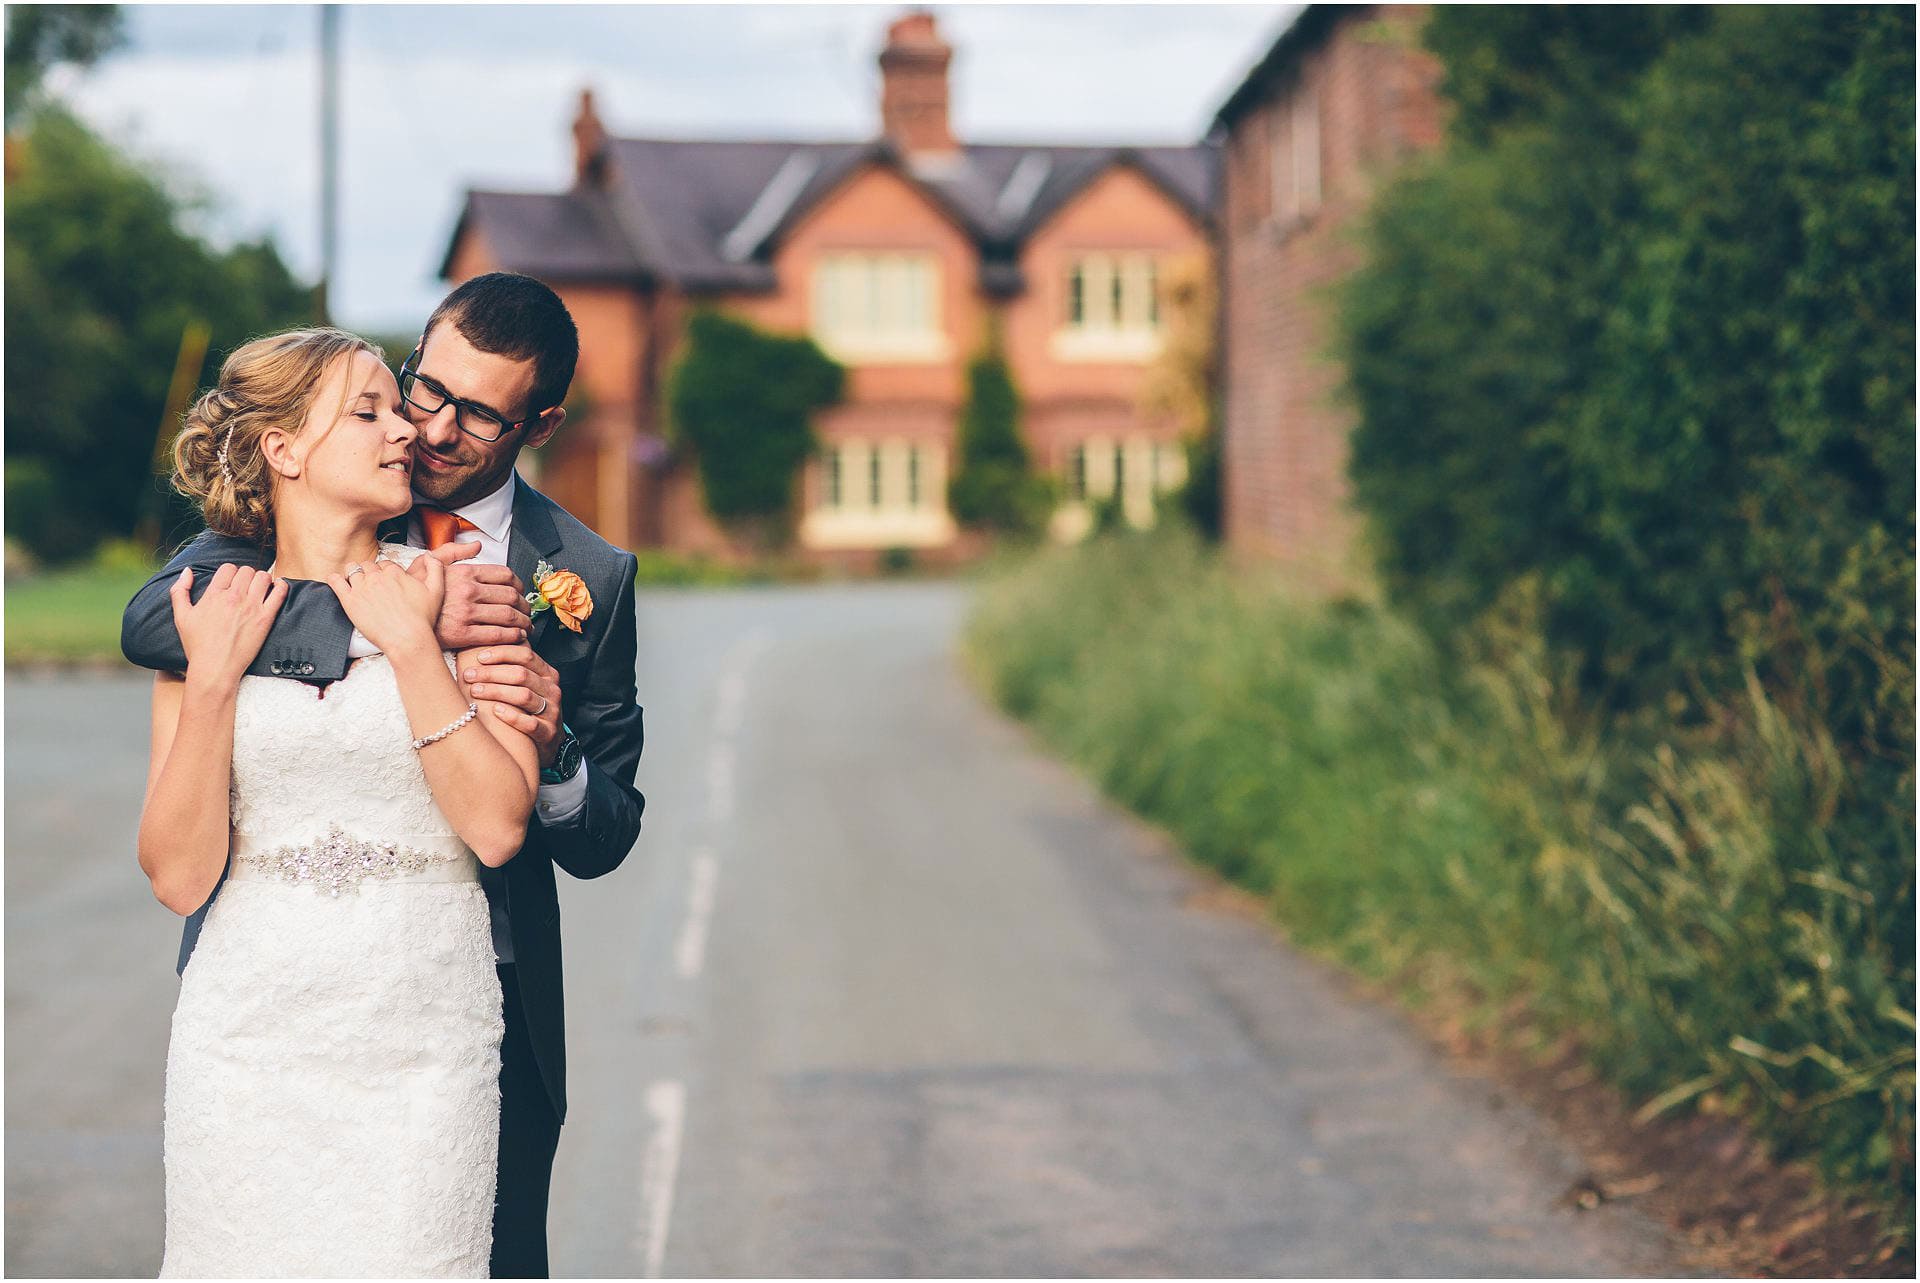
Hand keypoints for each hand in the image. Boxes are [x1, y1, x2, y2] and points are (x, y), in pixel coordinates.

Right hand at [169, 564, 287, 687]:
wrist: (215, 667)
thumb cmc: (198, 645)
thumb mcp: (181, 616)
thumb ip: (179, 590)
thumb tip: (187, 570)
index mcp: (214, 594)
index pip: (228, 568)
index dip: (231, 572)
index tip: (232, 581)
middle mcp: (233, 597)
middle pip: (247, 571)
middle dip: (246, 576)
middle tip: (246, 586)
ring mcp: (251, 607)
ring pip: (263, 577)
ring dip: (262, 579)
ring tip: (260, 588)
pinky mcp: (266, 618)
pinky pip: (280, 592)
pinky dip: (281, 586)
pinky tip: (278, 588)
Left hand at [326, 555, 441, 656]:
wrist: (407, 639)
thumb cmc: (422, 619)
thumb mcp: (436, 590)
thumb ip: (435, 568)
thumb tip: (431, 556)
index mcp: (395, 573)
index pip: (386, 564)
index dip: (386, 572)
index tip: (387, 581)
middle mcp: (377, 577)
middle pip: (368, 565)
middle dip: (370, 572)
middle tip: (373, 585)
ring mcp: (362, 588)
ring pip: (352, 570)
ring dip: (354, 574)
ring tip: (356, 583)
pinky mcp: (350, 601)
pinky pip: (336, 582)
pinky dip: (335, 579)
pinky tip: (336, 581)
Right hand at [415, 539, 532, 649]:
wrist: (397, 620)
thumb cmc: (414, 592)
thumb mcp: (429, 563)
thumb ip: (454, 552)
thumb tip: (477, 545)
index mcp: (464, 573)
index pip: (505, 575)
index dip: (520, 586)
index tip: (521, 593)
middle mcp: (468, 591)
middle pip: (511, 596)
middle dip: (525, 606)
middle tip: (527, 612)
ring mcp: (466, 613)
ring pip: (508, 615)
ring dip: (523, 622)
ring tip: (525, 626)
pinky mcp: (463, 634)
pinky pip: (497, 634)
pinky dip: (513, 636)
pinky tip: (517, 636)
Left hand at [458, 643, 562, 766]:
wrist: (547, 740)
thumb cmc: (528, 708)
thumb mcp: (527, 685)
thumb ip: (513, 667)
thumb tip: (483, 645)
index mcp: (547, 674)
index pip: (526, 655)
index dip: (502, 653)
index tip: (479, 657)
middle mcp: (552, 690)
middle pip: (521, 674)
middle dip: (491, 673)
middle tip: (469, 675)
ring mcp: (552, 711)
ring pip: (523, 696)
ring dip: (496, 692)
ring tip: (475, 692)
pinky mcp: (549, 732)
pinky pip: (530, 723)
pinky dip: (511, 716)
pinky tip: (494, 711)